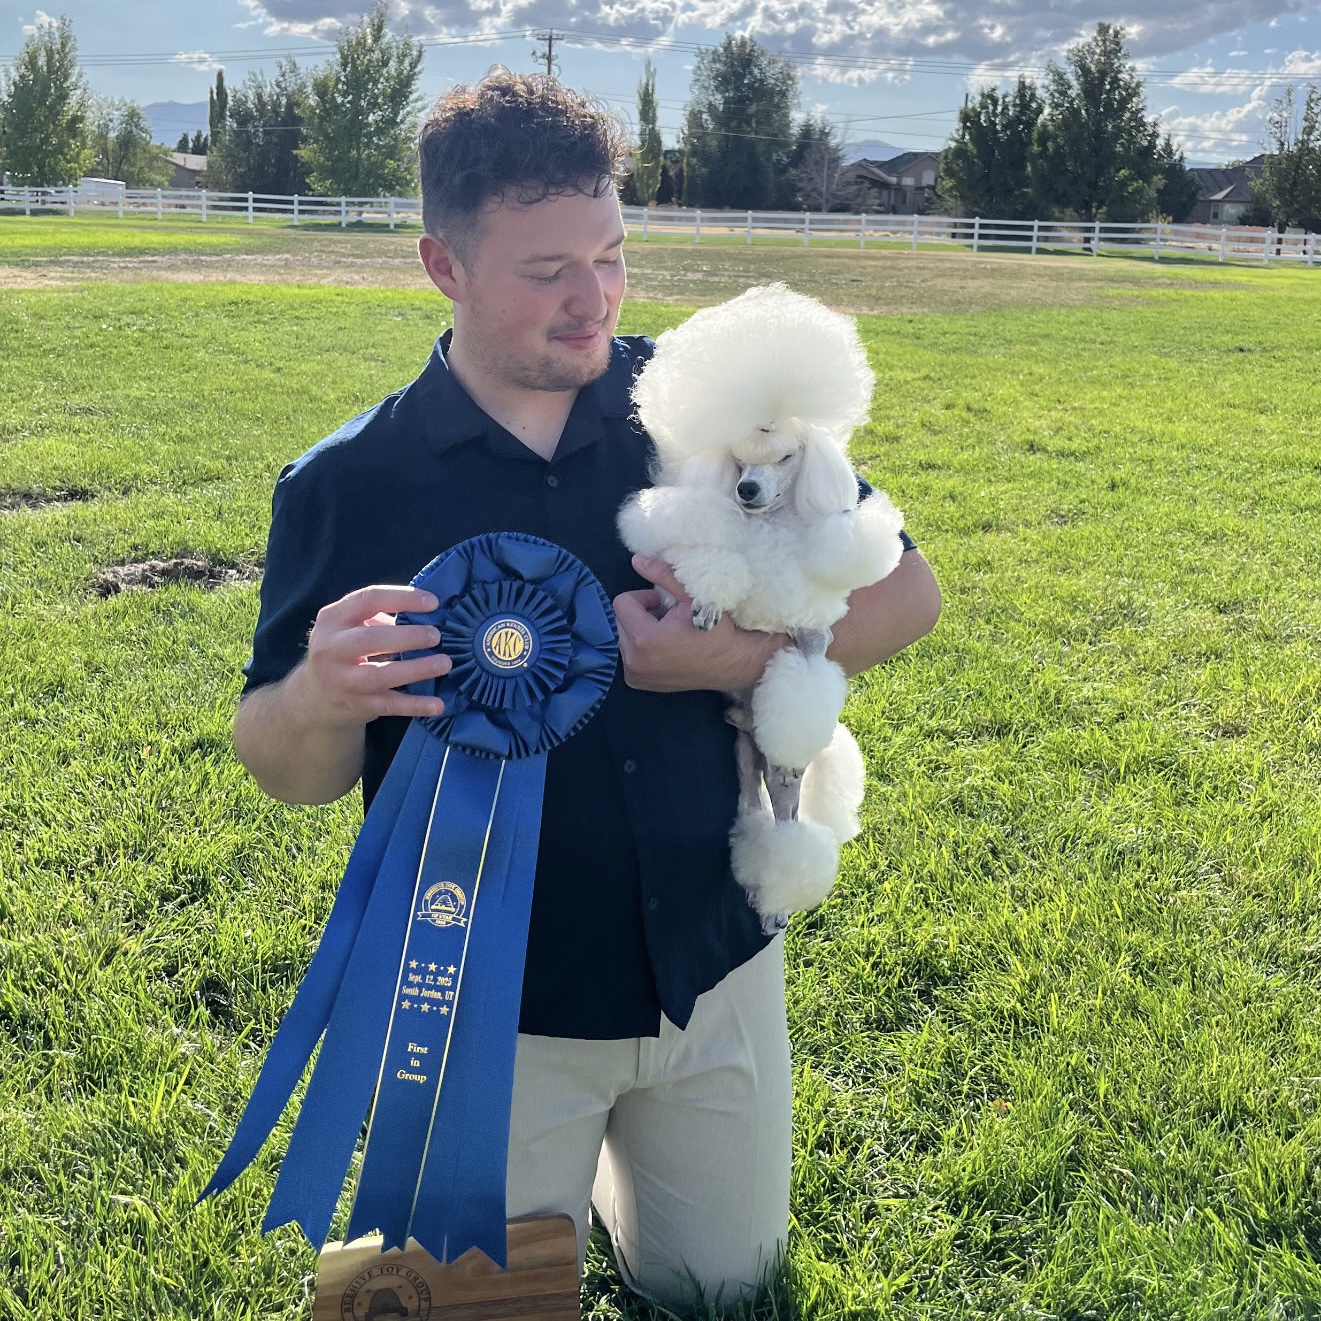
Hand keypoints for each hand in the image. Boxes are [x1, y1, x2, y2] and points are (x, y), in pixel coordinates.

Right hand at [290, 585, 452, 727]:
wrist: (315, 696)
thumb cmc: (345, 650)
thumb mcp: (350, 626)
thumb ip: (380, 618)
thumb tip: (427, 614)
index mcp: (333, 619)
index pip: (368, 599)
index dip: (402, 598)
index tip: (433, 602)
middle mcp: (331, 648)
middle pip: (370, 639)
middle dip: (407, 636)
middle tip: (437, 635)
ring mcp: (342, 680)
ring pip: (380, 675)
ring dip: (416, 669)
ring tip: (444, 663)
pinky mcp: (355, 705)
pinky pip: (389, 705)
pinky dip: (415, 705)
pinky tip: (438, 705)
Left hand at [613, 556, 785, 692]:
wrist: (733, 662)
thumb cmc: (714, 628)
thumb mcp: (691, 595)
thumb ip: (662, 575)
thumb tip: (636, 559)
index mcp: (644, 638)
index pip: (622, 603)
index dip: (645, 598)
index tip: (666, 605)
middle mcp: (634, 661)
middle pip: (620, 620)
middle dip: (640, 614)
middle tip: (668, 619)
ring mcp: (635, 675)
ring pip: (623, 637)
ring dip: (639, 630)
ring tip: (667, 634)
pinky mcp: (639, 683)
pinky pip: (628, 656)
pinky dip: (641, 649)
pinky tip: (664, 649)